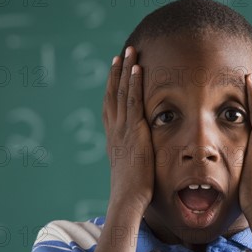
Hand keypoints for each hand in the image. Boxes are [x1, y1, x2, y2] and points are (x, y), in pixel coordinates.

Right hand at [102, 46, 153, 214]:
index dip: (112, 90)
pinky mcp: (133, 131)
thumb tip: (141, 159)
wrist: (127, 198)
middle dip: (117, 74)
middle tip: (121, 55)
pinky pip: (133, 101)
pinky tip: (137, 68)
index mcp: (114, 139)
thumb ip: (134, 159)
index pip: (111, 108)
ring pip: (122, 93)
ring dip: (126, 71)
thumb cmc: (131, 192)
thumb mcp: (131, 171)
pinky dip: (134, 83)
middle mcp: (114, 131)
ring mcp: (122, 129)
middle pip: (113, 95)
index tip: (115, 75)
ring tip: (129, 52)